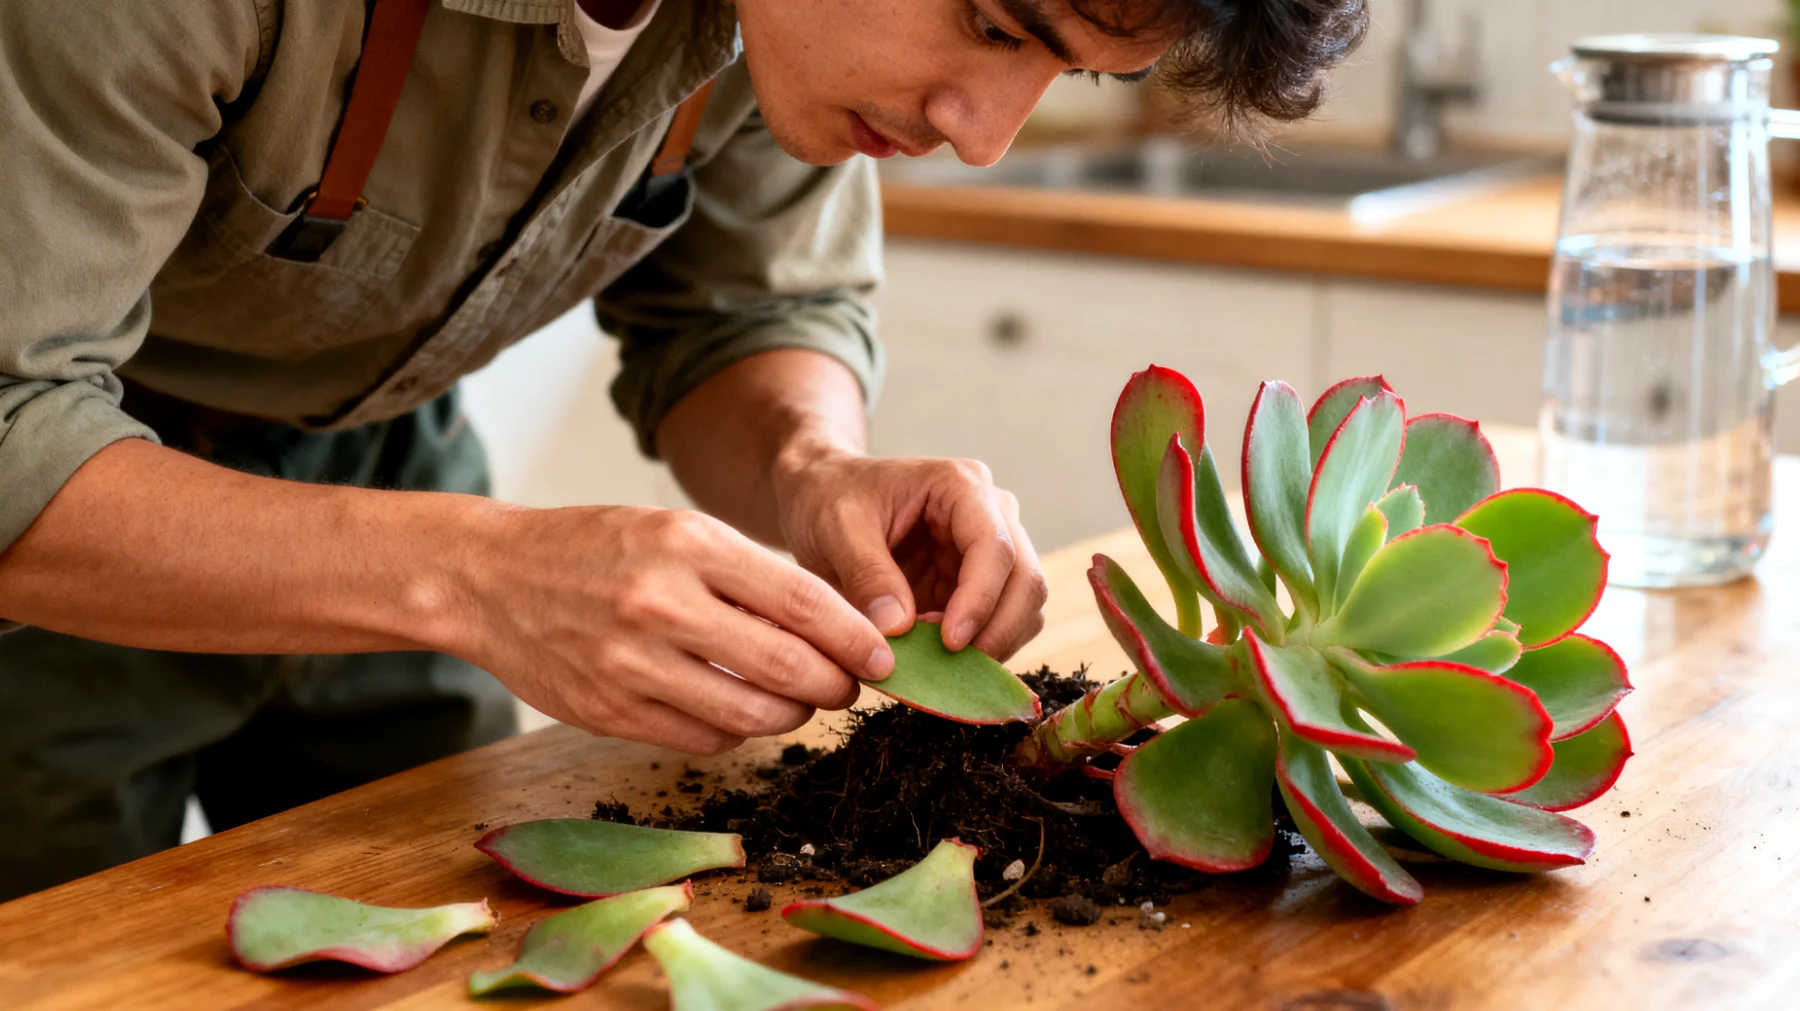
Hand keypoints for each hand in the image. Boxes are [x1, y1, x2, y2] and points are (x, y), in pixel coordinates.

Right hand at [457, 505, 893, 754]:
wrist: (490, 578)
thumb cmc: (595, 548)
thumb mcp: (674, 531)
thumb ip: (747, 574)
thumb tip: (834, 625)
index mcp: (687, 545)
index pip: (800, 599)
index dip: (853, 635)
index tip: (883, 654)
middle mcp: (661, 604)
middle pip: (786, 665)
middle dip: (836, 683)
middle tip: (851, 685)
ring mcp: (631, 664)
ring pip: (750, 711)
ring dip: (793, 713)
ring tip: (802, 700)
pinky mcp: (609, 712)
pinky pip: (703, 737)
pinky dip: (737, 729)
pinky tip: (740, 709)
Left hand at [771, 448, 1047, 659]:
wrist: (821, 494)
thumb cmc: (828, 496)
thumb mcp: (837, 528)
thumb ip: (868, 575)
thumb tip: (898, 630)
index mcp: (960, 486)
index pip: (995, 546)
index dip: (980, 600)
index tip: (950, 643)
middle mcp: (990, 514)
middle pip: (1024, 580)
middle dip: (995, 630)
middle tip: (949, 668)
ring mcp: (988, 550)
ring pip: (1022, 607)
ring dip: (990, 643)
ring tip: (933, 659)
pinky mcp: (977, 583)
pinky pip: (998, 624)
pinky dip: (977, 648)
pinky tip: (933, 655)